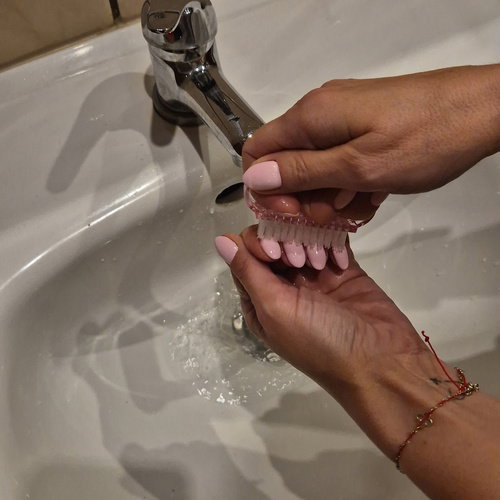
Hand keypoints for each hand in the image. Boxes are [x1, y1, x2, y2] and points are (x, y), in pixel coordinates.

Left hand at [214, 229, 446, 456]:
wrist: (381, 363)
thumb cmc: (320, 342)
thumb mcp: (275, 310)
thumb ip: (248, 272)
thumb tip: (219, 240)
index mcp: (260, 301)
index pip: (245, 257)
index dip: (255, 245)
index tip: (274, 253)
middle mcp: (284, 287)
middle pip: (272, 243)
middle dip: (284, 242)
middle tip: (301, 260)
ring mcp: (315, 277)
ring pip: (301, 238)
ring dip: (310, 244)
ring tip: (323, 265)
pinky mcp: (343, 270)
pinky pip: (331, 241)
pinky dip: (333, 243)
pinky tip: (340, 261)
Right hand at [243, 65, 499, 222]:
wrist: (484, 111)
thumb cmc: (426, 138)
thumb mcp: (358, 166)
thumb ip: (302, 172)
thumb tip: (254, 176)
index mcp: (310, 117)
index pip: (258, 152)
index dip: (266, 188)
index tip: (291, 213)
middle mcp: (320, 114)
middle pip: (286, 164)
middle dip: (304, 198)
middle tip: (332, 216)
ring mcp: (343, 121)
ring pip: (314, 169)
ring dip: (329, 196)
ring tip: (359, 205)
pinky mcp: (363, 130)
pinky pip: (339, 164)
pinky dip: (348, 185)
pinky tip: (369, 196)